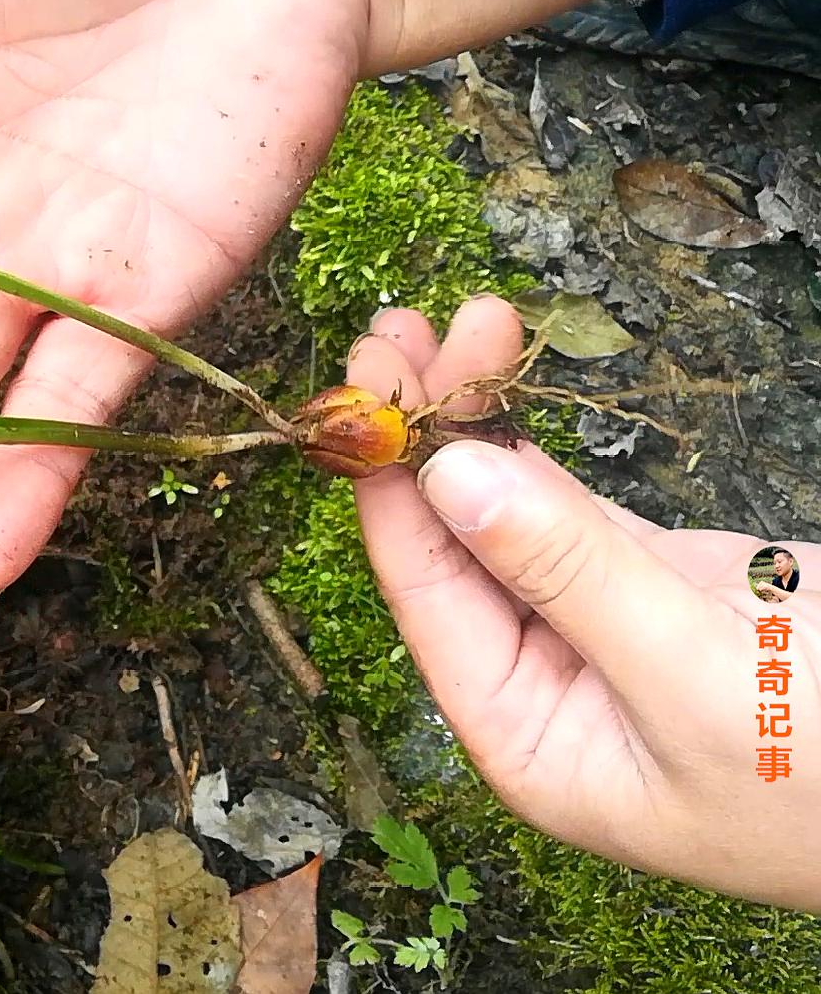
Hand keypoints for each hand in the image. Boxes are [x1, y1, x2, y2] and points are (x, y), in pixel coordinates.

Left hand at [352, 300, 820, 911]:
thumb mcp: (695, 675)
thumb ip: (572, 573)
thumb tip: (450, 476)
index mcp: (527, 739)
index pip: (428, 596)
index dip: (390, 484)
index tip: (367, 384)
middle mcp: (547, 687)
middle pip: (457, 543)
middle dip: (426, 433)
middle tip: (395, 326)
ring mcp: (606, 630)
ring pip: (514, 514)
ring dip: (479, 421)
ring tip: (453, 322)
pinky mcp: (669, 586)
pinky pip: (577, 508)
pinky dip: (542, 446)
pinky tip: (501, 380)